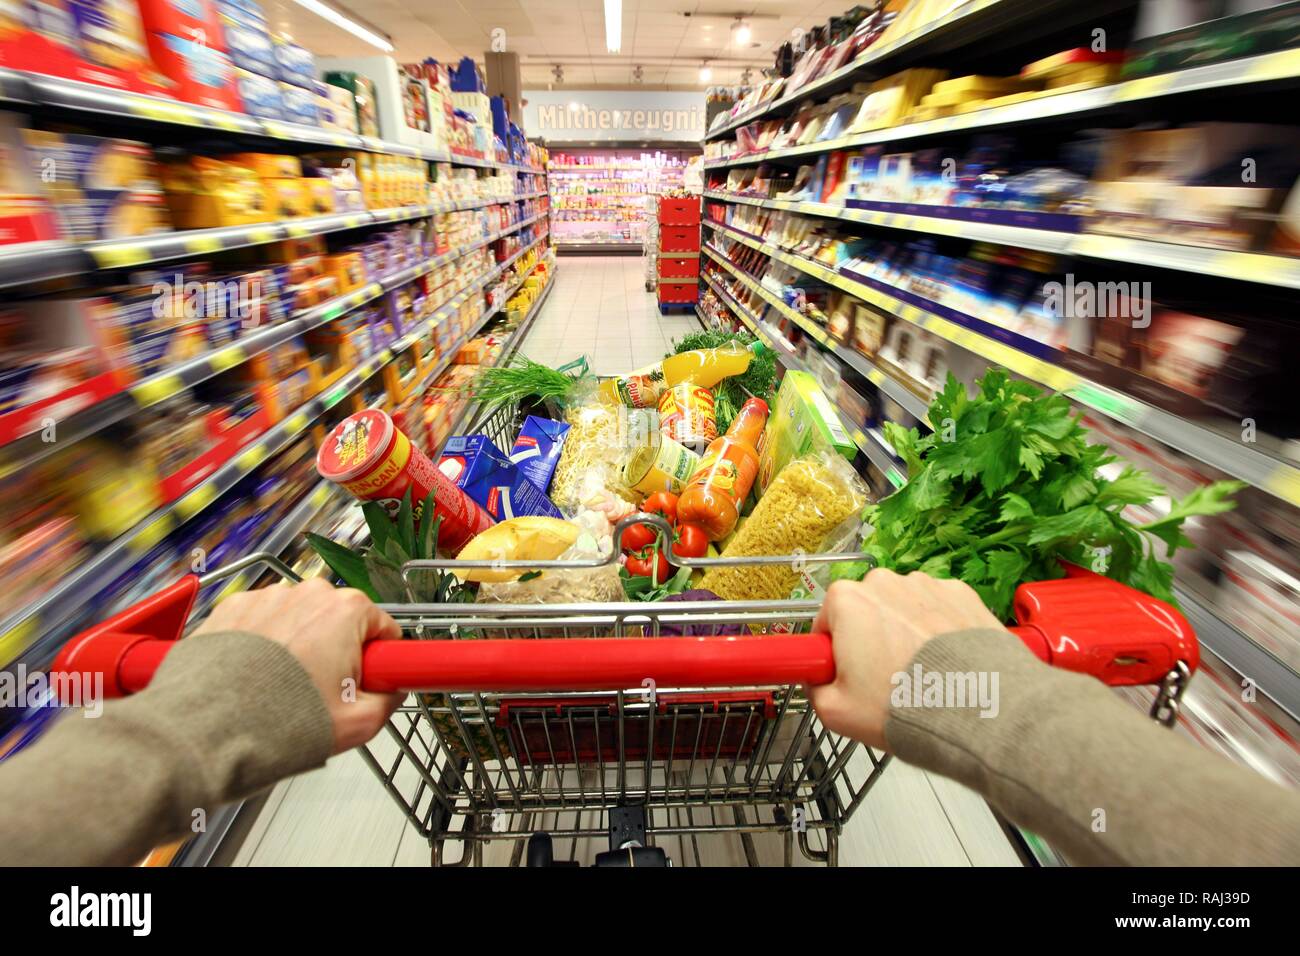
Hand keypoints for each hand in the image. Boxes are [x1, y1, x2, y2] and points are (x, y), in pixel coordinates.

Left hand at [194, 577, 402, 753]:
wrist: (204, 731)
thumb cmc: (275, 723)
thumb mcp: (358, 724)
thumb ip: (388, 702)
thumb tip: (390, 693)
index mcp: (347, 611)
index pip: (384, 628)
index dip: (379, 660)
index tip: (368, 680)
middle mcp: (307, 593)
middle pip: (339, 621)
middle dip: (337, 652)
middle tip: (323, 693)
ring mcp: (266, 597)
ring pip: (298, 621)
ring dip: (298, 647)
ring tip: (282, 689)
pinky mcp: (231, 608)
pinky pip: (260, 623)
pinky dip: (262, 645)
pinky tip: (254, 677)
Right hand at [808, 569, 1004, 748]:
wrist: (977, 710)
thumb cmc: (904, 707)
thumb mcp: (835, 712)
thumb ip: (814, 688)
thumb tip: (819, 681)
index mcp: (846, 600)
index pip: (825, 623)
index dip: (833, 652)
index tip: (845, 675)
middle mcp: (885, 581)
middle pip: (865, 611)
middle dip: (870, 640)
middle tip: (883, 681)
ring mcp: (927, 584)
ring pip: (904, 610)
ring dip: (906, 634)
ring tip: (921, 676)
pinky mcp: (963, 594)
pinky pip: (940, 611)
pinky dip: (940, 632)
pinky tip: (946, 664)